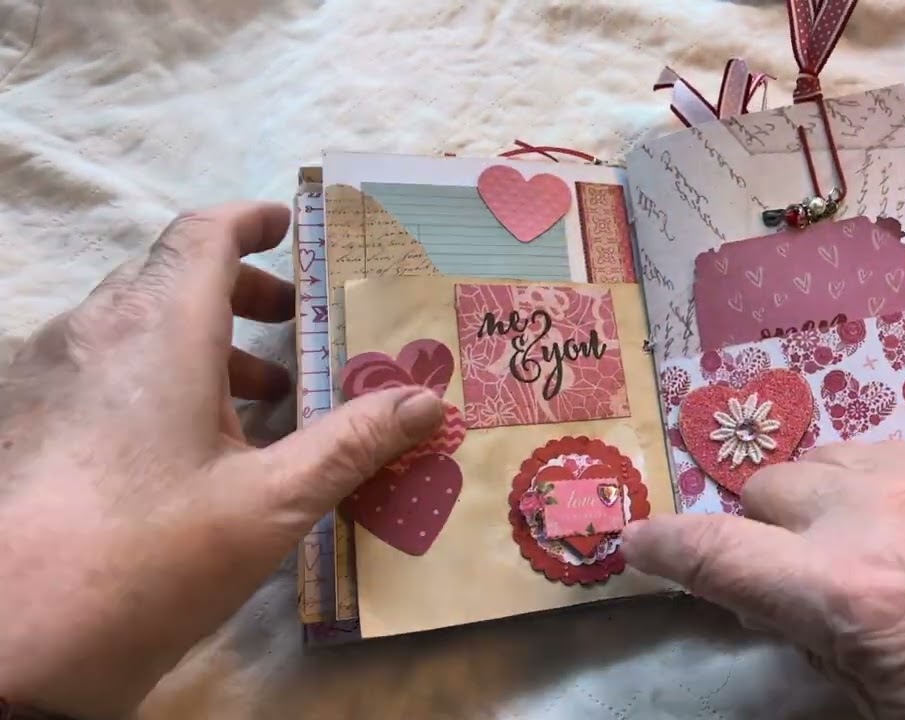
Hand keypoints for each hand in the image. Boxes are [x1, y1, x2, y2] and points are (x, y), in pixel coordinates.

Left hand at [0, 203, 442, 717]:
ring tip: (253, 398)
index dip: (250, 222)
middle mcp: (93, 331)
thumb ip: (353, 442)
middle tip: (292, 326)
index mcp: (158, 328)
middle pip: (168, 276)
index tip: (290, 229)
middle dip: (237, 291)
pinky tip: (184, 444)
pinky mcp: (23, 418)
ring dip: (197, 340)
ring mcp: (45, 373)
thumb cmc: (153, 555)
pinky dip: (152, 373)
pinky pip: (96, 365)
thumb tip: (426, 400)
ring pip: (129, 322)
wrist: (15, 644)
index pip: (203, 236)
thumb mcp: (272, 502)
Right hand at [624, 441, 904, 718]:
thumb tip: (779, 640)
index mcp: (847, 593)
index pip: (712, 551)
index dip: (659, 546)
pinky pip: (894, 452)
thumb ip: (824, 665)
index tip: (633, 544)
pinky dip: (876, 483)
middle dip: (752, 528)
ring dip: (815, 498)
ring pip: (828, 457)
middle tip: (779, 575)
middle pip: (764, 486)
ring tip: (848, 544)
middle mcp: (877, 513)